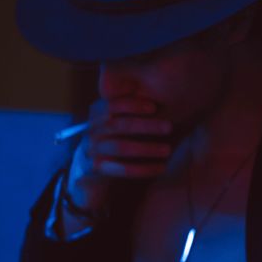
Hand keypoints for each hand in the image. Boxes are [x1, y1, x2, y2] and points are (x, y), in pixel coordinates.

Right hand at [66, 96, 173, 211]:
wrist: (92, 163)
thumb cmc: (115, 135)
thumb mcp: (118, 117)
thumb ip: (127, 104)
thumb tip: (145, 92)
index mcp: (97, 113)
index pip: (112, 105)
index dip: (132, 105)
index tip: (153, 107)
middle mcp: (92, 130)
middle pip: (118, 125)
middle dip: (145, 125)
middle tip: (169, 127)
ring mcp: (92, 150)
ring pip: (121, 147)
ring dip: (147, 148)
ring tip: (167, 150)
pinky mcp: (98, 168)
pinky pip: (122, 169)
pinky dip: (143, 168)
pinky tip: (161, 168)